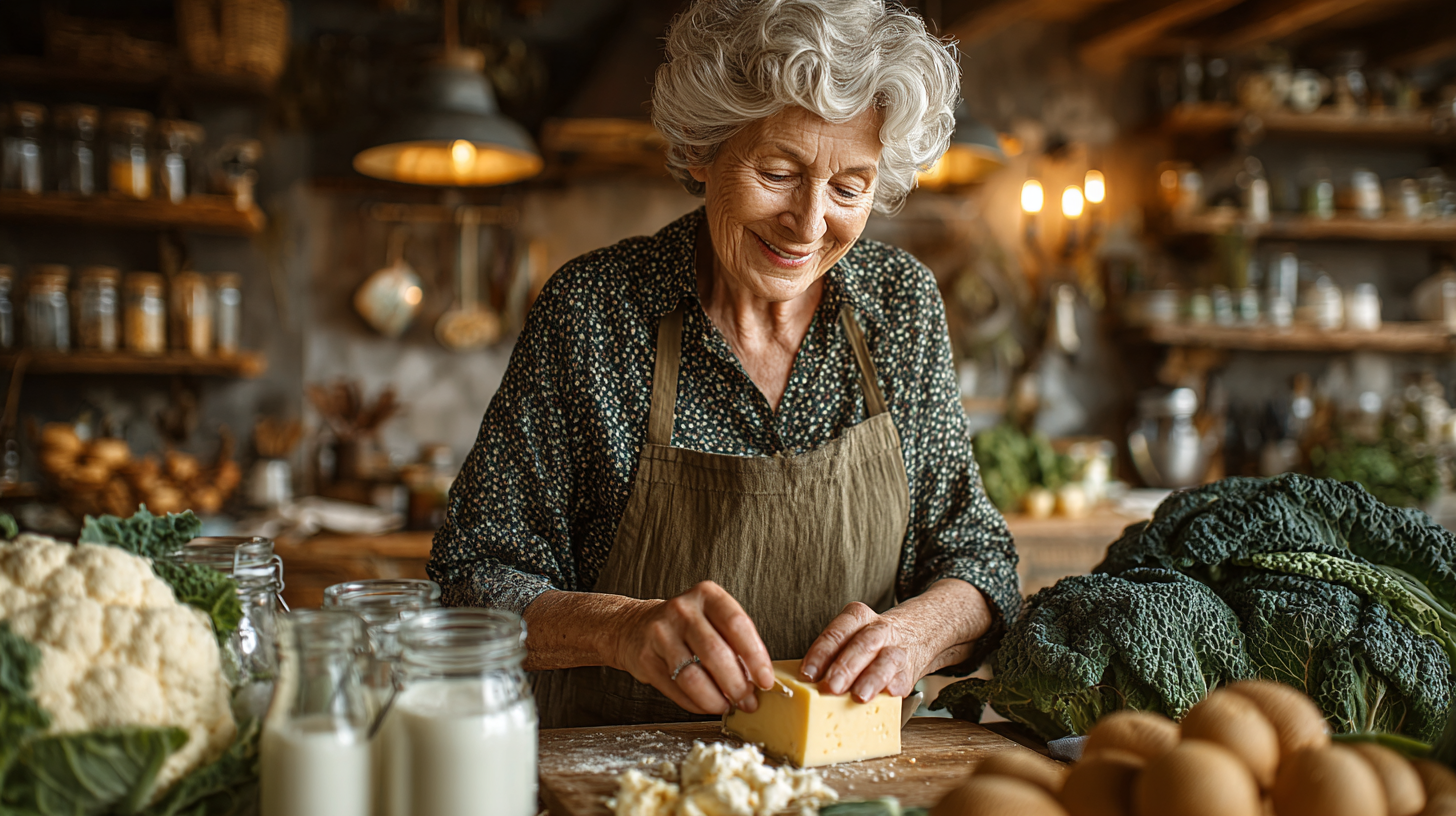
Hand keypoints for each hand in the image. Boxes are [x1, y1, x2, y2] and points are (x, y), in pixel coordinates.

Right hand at [612, 581, 775, 715]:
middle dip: (737, 685)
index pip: (737, 624)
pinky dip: (697, 704)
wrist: (634, 626)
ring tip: (726, 705)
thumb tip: (758, 681)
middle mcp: (682, 610)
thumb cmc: (685, 626)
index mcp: (707, 595)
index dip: (756, 657)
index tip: (766, 681)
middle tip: (747, 700)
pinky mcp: (645, 658)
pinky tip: (706, 705)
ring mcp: (660, 633)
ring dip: (716, 699)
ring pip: (694, 676)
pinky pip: (677, 689)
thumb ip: (734, 643)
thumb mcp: (711, 619)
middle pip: (716, 653)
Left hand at [799, 579, 991, 702]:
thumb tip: (804, 682)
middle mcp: (878, 630)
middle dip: (845, 667)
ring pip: (886, 661)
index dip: (821, 653)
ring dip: (872, 679)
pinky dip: (895, 688)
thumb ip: (832, 655)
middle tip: (831, 686)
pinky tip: (889, 695)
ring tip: (860, 696)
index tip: (808, 673)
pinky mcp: (910, 671)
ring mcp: (896, 650)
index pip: (836, 632)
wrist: (918, 632)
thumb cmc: (872, 641)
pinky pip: (904, 679)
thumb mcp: (852, 635)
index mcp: (857, 617)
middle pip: (862, 644)